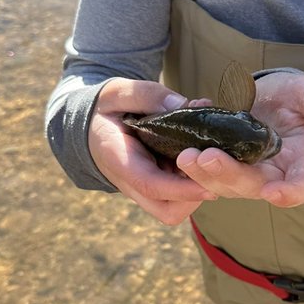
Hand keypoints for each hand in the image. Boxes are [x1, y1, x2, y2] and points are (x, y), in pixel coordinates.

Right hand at [89, 78, 216, 225]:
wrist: (90, 128)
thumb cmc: (106, 110)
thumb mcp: (118, 93)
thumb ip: (147, 96)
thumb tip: (184, 105)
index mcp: (118, 159)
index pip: (150, 184)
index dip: (181, 189)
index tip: (209, 185)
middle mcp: (132, 183)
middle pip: (167, 210)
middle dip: (194, 196)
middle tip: (212, 166)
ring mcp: (145, 189)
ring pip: (176, 208)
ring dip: (197, 189)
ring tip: (208, 157)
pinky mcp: (158, 186)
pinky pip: (179, 196)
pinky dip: (195, 180)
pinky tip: (203, 154)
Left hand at [175, 71, 303, 207]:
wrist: (270, 98)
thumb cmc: (294, 99)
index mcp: (301, 163)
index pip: (302, 186)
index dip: (290, 193)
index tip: (274, 193)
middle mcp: (272, 174)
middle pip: (252, 186)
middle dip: (229, 175)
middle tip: (206, 158)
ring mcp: (245, 172)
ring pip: (223, 184)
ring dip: (202, 174)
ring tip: (185, 156)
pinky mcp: (222, 165)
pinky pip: (204, 168)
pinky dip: (192, 155)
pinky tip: (184, 130)